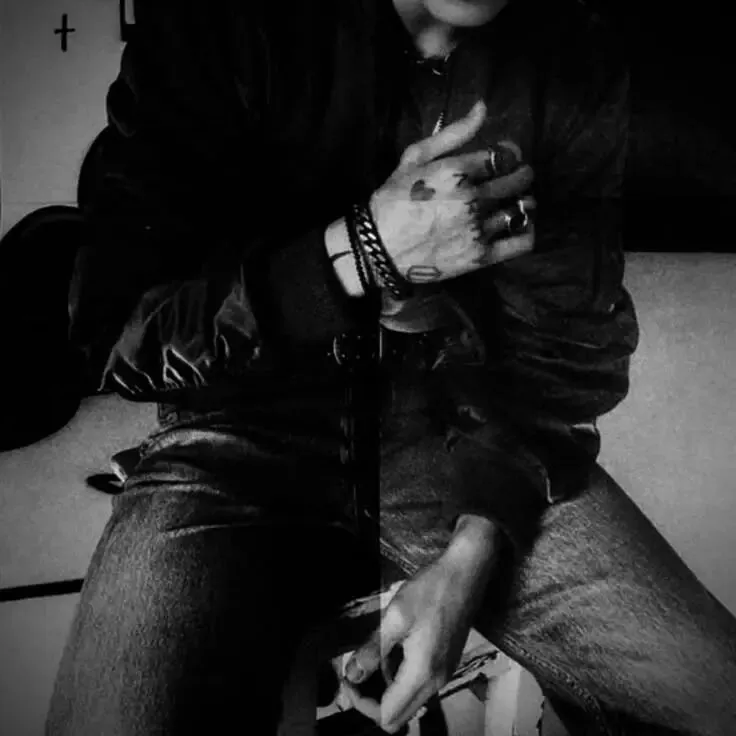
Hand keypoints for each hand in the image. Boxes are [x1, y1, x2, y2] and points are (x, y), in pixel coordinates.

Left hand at [340, 516, 500, 732]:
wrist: (465, 574)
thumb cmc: (431, 590)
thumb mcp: (395, 617)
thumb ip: (372, 650)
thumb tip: (352, 675)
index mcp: (423, 674)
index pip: (387, 715)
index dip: (361, 703)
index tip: (348, 678)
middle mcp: (436, 682)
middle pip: (399, 716)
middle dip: (372, 702)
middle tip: (355, 673)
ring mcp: (443, 674)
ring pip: (408, 702)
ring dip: (385, 689)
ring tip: (369, 658)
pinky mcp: (445, 663)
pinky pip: (418, 686)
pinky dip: (399, 678)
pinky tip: (390, 651)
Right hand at [370, 100, 535, 287]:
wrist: (379, 247)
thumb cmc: (394, 199)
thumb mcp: (415, 157)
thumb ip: (453, 133)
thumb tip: (483, 107)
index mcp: (458, 171)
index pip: (506, 155)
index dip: (511, 153)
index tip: (505, 157)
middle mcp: (473, 199)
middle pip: (519, 180)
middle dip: (521, 175)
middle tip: (515, 178)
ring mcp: (478, 229)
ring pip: (522, 209)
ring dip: (522, 203)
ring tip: (513, 203)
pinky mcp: (481, 256)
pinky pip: (521, 242)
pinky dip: (527, 232)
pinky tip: (519, 227)